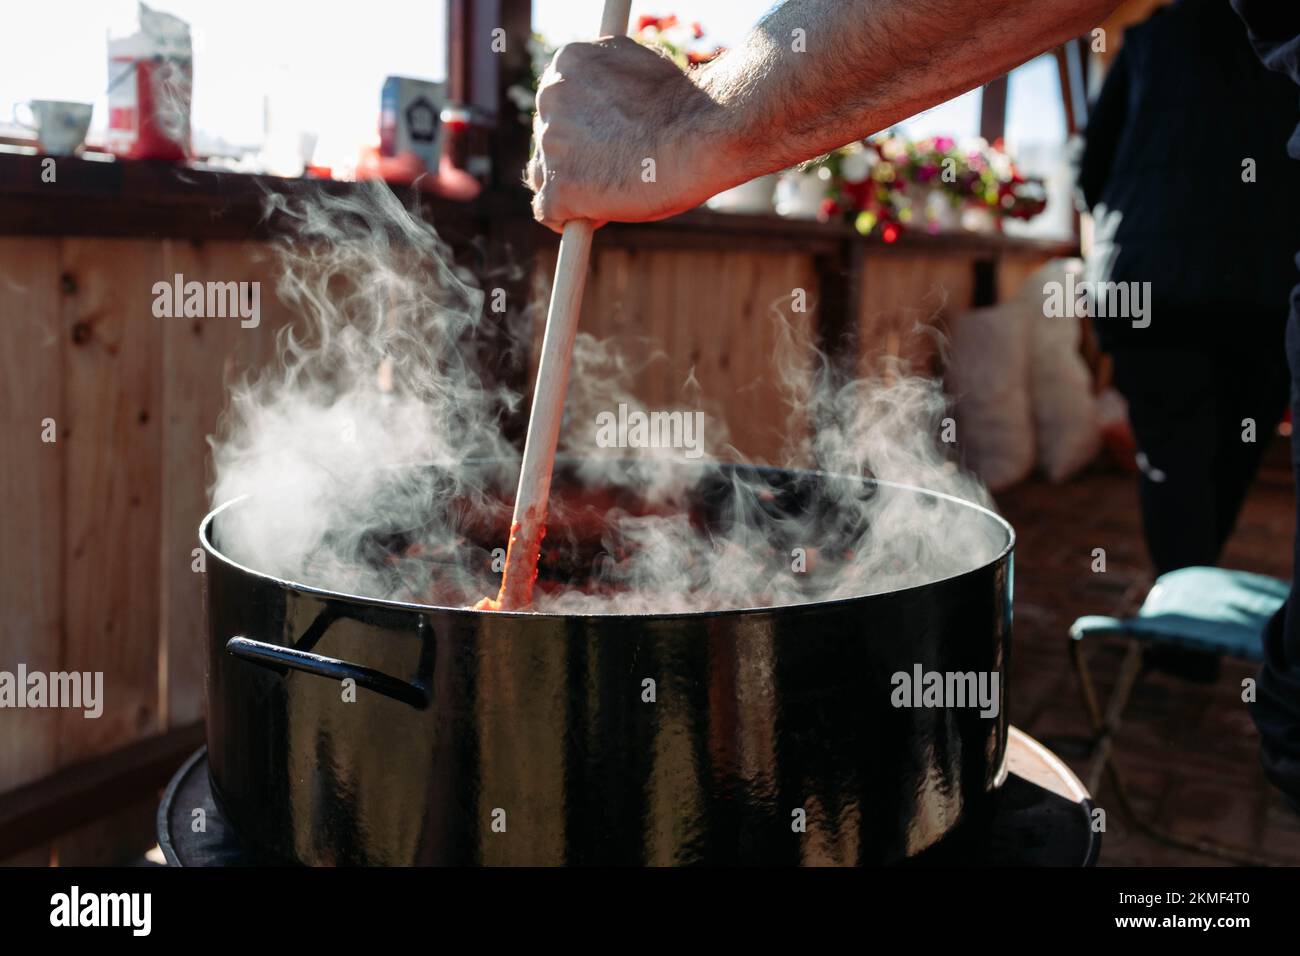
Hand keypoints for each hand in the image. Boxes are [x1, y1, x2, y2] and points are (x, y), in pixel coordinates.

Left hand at [527, 36, 731, 230]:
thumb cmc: (685, 106)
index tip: (609, 142)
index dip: (584, 129)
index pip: (559, 103)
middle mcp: (550, 96)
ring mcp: (550, 144)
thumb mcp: (640, 73)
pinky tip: (600, 217)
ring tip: (613, 191)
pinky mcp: (558, 188)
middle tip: (617, 169)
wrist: (702, 136)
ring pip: (544, 175)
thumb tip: (607, 102)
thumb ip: (609, 85)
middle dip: (577, 157)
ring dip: (571, 187)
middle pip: (549, 138)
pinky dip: (570, 220)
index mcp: (567, 62)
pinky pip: (549, 212)